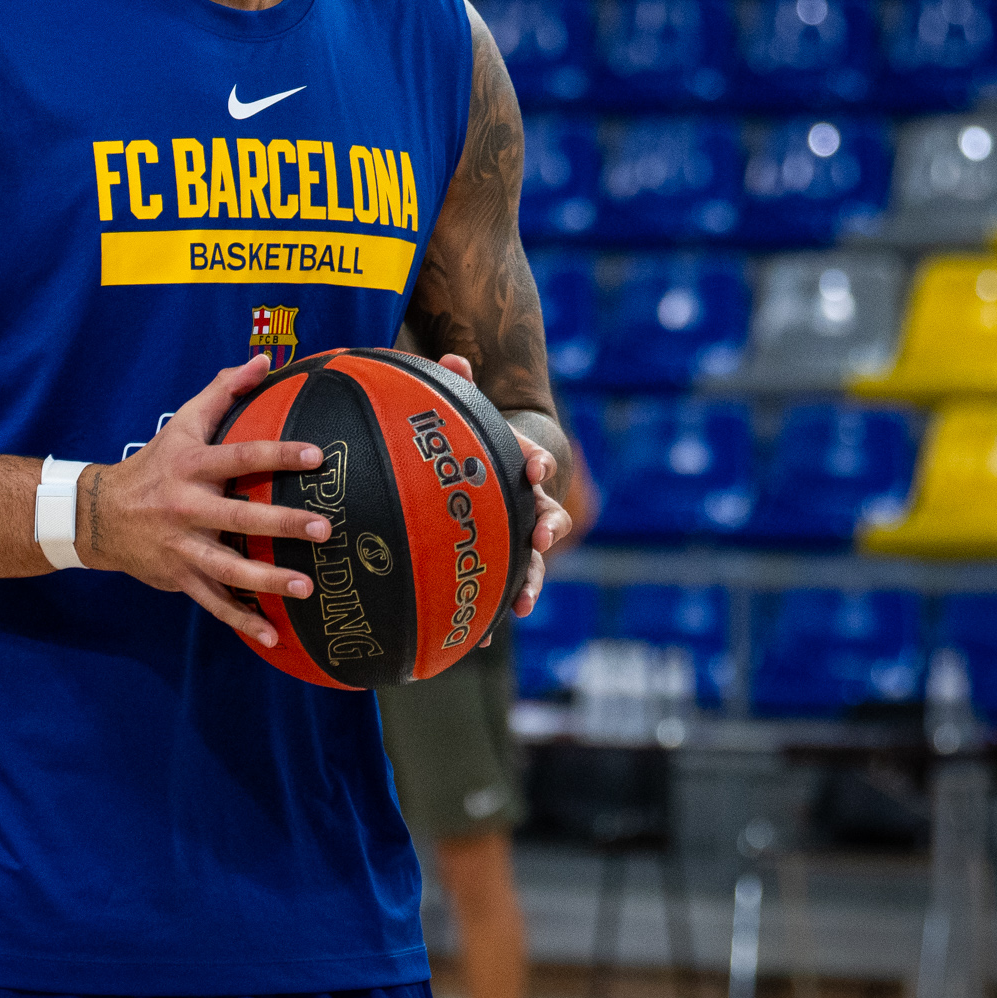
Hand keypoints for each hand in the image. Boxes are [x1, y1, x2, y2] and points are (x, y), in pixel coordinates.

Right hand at [73, 354, 330, 648]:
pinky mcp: (180, 577)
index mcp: (192, 467)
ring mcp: (183, 546)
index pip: (239, 457)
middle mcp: (188, 507)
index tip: (316, 456)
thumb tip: (262, 360)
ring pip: (228, 567)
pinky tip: (273, 634)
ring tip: (305, 587)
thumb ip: (222, 392)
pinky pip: (214, 603)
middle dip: (281, 523)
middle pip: (239, 515)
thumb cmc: (153, 465)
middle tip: (323, 528)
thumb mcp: (181, 424)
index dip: (277, 455)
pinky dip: (242, 620)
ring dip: (267, 580)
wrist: (98, 514)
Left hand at [434, 354, 570, 617]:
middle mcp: (528, 508)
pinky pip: (497, 593)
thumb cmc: (470, 445)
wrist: (480, 479)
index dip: (538, 463)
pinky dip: (490, 616)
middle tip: (539, 537)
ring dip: (529, 582)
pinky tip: (477, 640)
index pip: (536, 464)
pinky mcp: (499, 569)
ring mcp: (517, 542)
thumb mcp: (463, 415)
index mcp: (520, 472)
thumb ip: (457, 387)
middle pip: (545, 519)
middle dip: (545, 529)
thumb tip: (450, 357)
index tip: (536, 467)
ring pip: (530, 564)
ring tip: (522, 603)